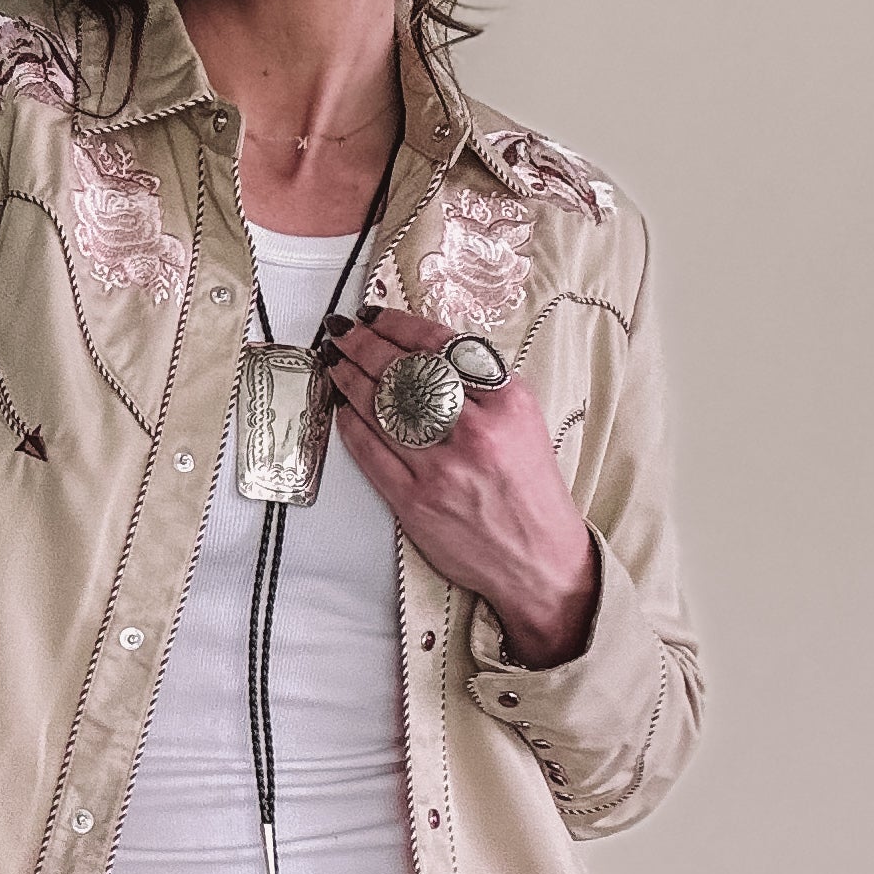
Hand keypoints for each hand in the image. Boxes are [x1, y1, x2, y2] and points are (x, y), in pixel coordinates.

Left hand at [325, 308, 596, 666]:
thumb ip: (481, 383)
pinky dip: (350, 426)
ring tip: (334, 361)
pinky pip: (370, 453)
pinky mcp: (414, 502)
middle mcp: (475, 431)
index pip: (441, 346)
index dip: (399, 326)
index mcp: (507, 402)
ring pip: (380, 408)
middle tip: (341, 331)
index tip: (376, 314)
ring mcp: (441, 468)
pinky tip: (341, 407)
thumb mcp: (523, 419)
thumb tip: (421, 348)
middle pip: (404, 372)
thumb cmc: (529, 486)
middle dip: (364, 345)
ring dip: (349, 379)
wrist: (539, 559)